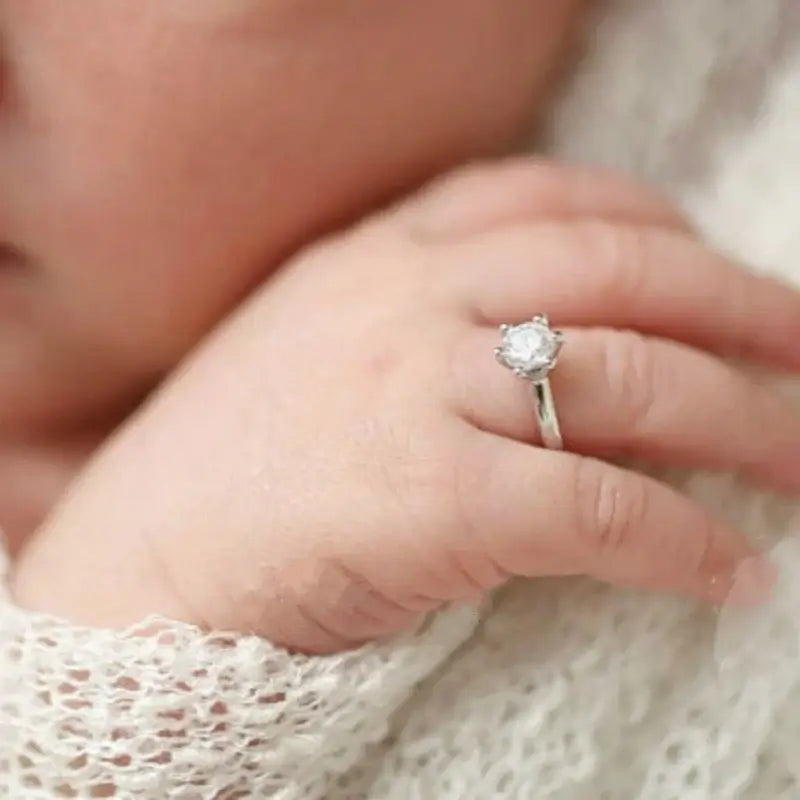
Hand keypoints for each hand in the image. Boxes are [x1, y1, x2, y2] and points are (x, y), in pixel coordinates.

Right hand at [14, 158, 799, 652]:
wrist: (134, 565)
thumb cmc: (223, 471)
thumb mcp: (316, 356)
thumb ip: (416, 329)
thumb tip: (533, 348)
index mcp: (377, 259)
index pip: (546, 199)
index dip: (653, 225)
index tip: (714, 266)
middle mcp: (408, 301)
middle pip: (621, 274)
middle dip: (742, 307)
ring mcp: (420, 388)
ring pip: (632, 382)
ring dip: (746, 425)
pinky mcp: (431, 493)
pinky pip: (600, 506)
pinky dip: (684, 542)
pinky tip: (735, 575)